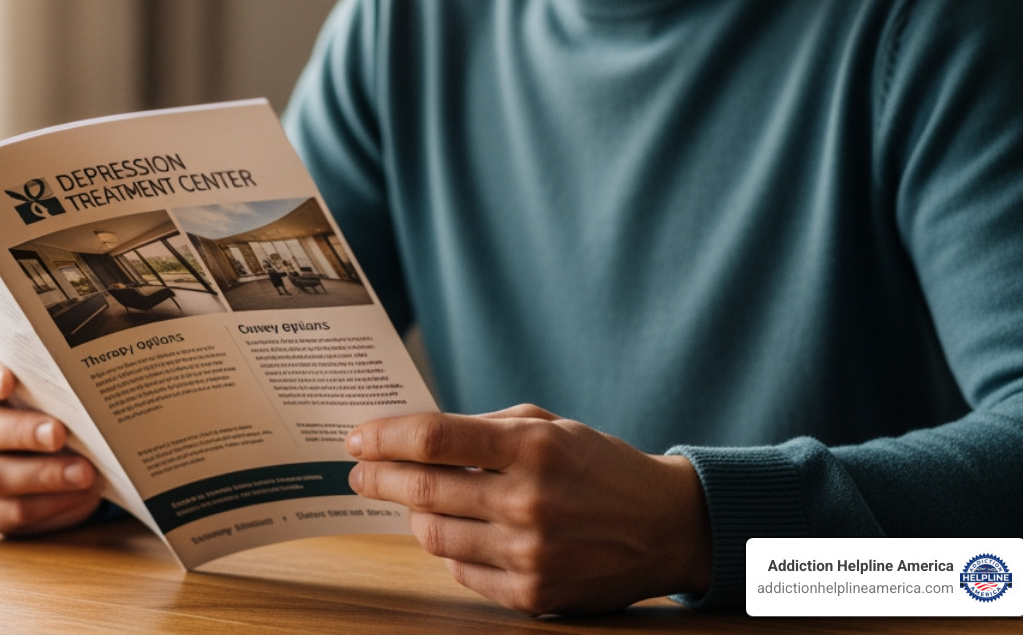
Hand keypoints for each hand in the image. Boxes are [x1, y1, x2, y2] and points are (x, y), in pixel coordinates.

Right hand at [0, 350, 102, 534]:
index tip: (7, 381)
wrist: (43, 454)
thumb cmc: (41, 406)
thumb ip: (50, 383)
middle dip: (20, 432)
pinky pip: (12, 510)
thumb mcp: (42, 390)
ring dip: (43, 475)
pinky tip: (80, 494)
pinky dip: (50, 503)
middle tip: (58, 432)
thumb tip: (85, 382)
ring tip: (84, 472)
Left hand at [346, 404, 711, 614]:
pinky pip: (462, 572)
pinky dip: (449, 549)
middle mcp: (529, 502)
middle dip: (378, 478)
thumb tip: (409, 437)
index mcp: (533, 448)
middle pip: (423, 490)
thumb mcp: (548, 426)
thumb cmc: (597, 465)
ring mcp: (530, 554)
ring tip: (412, 500)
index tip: (357, 438)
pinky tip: (457, 531)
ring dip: (412, 515)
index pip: (434, 439)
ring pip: (433, 536)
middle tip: (359, 472)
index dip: (385, 437)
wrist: (665, 526)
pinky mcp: (533, 595)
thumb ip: (482, 427)